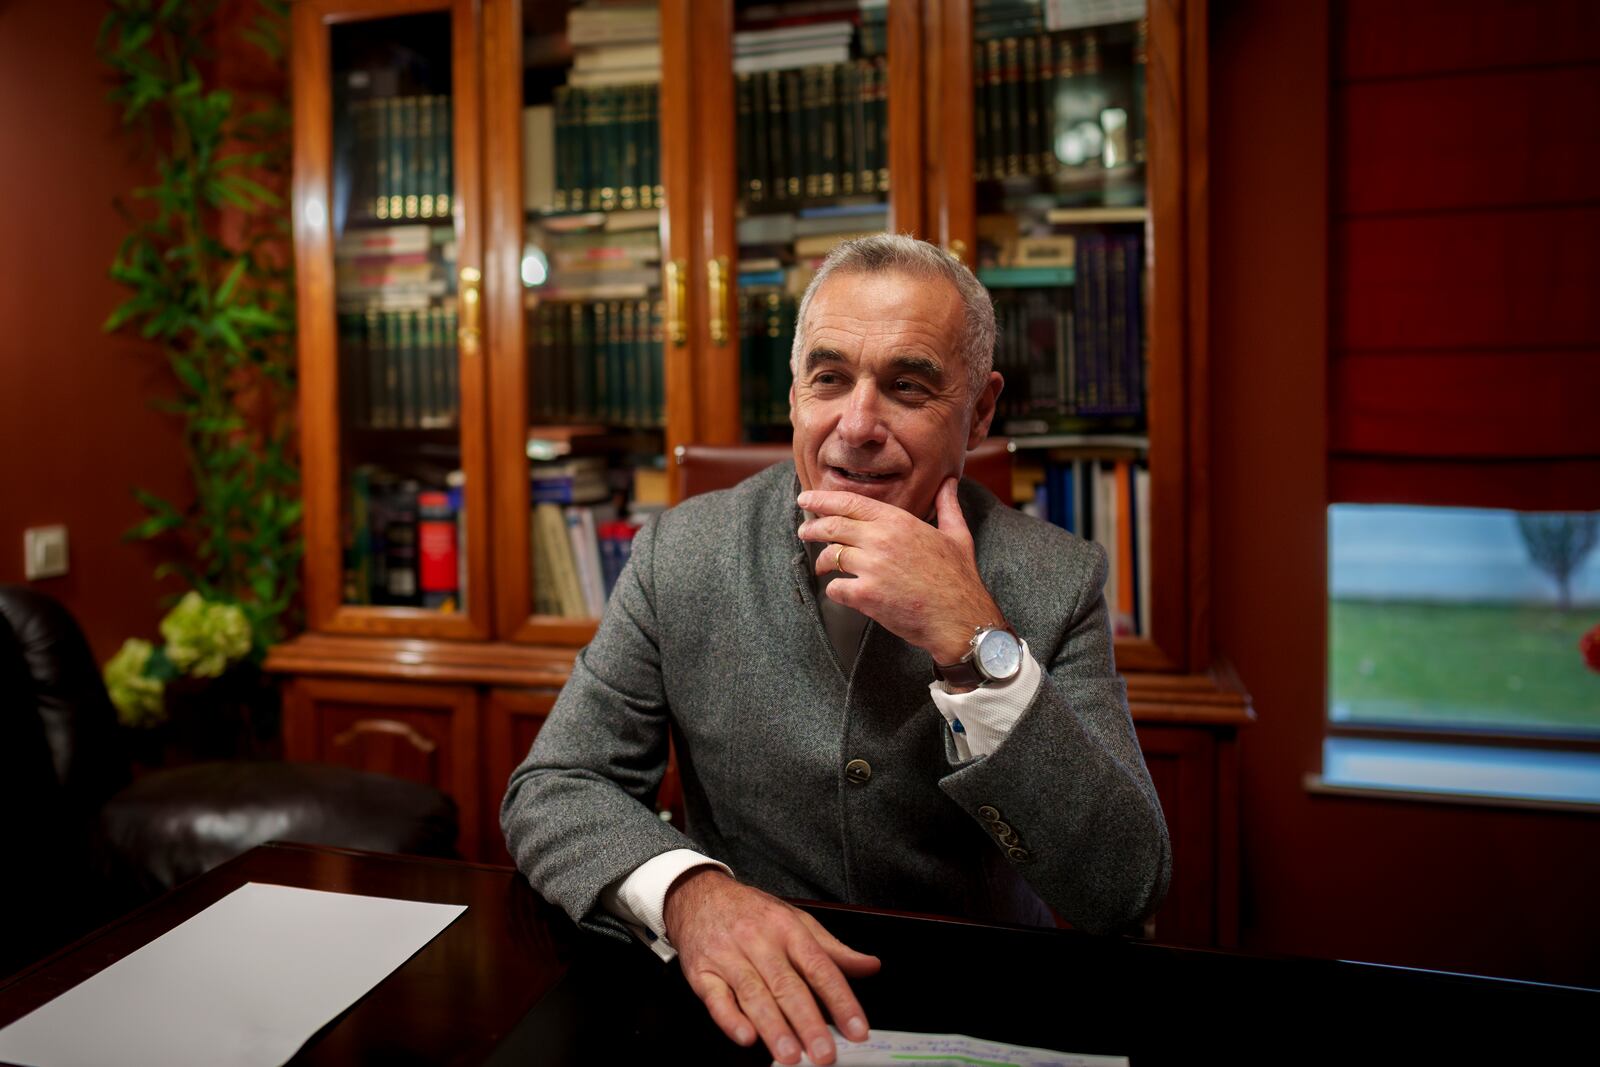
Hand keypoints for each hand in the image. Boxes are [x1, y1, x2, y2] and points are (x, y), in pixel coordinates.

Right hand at [663, 867, 878, 1064]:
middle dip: (807, 1022)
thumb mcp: (796, 921)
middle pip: (786, 985)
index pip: (819, 967)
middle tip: (824, 1053)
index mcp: (787, 929)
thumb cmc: (752, 913)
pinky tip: (746, 1037)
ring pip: (753, 994)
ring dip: (773, 1027)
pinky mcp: (701, 972)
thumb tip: (870, 966)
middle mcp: (759, 941)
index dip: (840, 999)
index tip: (856, 1028)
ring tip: (790, 1054)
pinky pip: (716, 999)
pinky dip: (730, 1019)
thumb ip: (833, 949)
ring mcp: (728, 956)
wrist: (698, 895)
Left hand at [798, 478, 1004, 665]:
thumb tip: (949, 483)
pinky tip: (841, 592)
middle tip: (804, 531)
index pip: (851, 503)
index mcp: (899, 521)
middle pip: (832, 527)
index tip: (806, 499)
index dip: (823, 500)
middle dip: (812, 528)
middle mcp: (881, 539)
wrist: (960, 617)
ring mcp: (872, 567)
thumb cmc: (959, 578)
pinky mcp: (866, 595)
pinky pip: (836, 588)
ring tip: (820, 566)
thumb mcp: (957, 535)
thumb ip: (947, 506)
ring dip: (822, 562)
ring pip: (830, 557)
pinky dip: (835, 590)